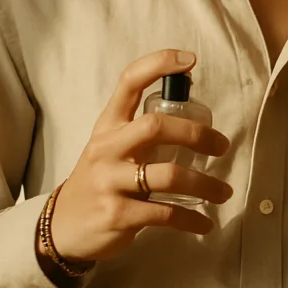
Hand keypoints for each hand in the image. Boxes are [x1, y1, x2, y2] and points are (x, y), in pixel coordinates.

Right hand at [51, 49, 233, 262]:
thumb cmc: (100, 182)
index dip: (158, 64)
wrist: (63, 227)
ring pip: (168, 175)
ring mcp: (110, 181)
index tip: (190, 60)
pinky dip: (191, 220)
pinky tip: (205, 224)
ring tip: (224, 193)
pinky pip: (165, 213)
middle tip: (222, 147)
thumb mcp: (110, 149)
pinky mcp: (118, 214)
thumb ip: (141, 132)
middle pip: (155, 127)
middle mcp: (107, 148)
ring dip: (205, 185)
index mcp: (107, 126)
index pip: (129, 83)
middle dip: (196, 135)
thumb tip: (192, 114)